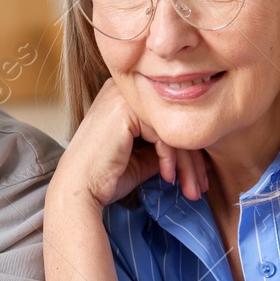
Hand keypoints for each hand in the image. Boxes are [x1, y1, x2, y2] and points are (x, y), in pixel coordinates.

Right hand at [55, 80, 208, 208]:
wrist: (78, 190)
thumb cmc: (104, 178)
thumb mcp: (141, 159)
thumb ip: (162, 148)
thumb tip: (191, 151)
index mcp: (125, 98)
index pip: (166, 120)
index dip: (187, 150)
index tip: (198, 177)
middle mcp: (124, 90)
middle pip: (173, 122)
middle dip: (193, 159)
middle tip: (200, 187)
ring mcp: (124, 97)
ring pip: (173, 129)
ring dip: (188, 164)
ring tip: (193, 190)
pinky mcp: (126, 110)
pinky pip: (164, 134)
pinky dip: (171, 159)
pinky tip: (169, 178)